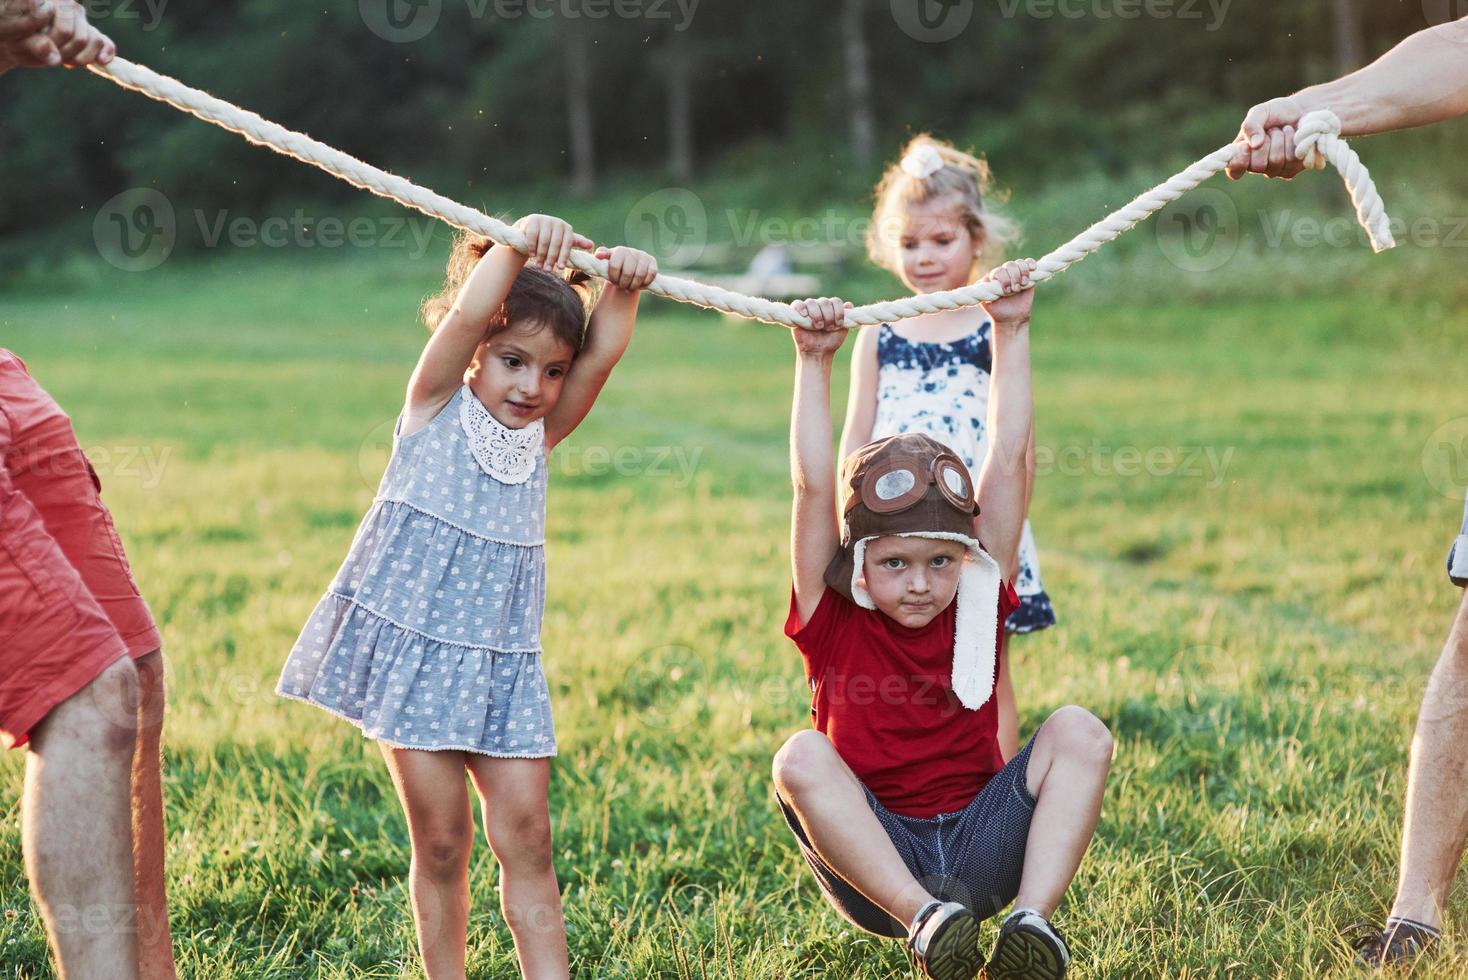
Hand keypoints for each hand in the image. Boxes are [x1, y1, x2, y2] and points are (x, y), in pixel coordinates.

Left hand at [0, 0, 114, 72]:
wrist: (22, 40)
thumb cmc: (18, 39)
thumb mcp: (21, 42)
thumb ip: (36, 46)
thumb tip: (53, 55)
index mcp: (52, 3)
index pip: (65, 31)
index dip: (57, 47)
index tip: (44, 52)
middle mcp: (69, 6)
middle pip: (81, 38)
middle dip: (68, 54)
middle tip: (54, 58)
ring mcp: (82, 19)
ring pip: (94, 42)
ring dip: (81, 58)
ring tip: (66, 60)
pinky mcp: (91, 33)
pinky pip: (105, 42)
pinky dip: (106, 52)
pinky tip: (101, 60)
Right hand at [513, 214, 592, 272]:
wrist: (530, 228)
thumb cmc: (551, 237)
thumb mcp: (564, 240)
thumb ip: (576, 243)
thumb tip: (591, 245)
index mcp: (567, 228)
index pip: (568, 244)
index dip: (564, 256)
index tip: (560, 268)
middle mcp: (558, 222)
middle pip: (556, 243)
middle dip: (552, 258)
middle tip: (548, 270)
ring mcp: (545, 220)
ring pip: (544, 241)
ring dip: (541, 255)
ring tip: (539, 265)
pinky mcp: (533, 220)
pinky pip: (533, 236)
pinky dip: (532, 247)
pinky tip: (532, 255)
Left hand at [597, 245, 657, 291]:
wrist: (629, 268)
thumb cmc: (615, 267)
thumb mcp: (605, 263)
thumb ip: (601, 257)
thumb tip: (598, 255)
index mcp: (619, 251)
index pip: (615, 266)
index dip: (613, 278)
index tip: (613, 281)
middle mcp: (632, 251)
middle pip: (628, 273)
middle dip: (624, 283)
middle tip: (622, 286)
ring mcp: (643, 256)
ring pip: (640, 275)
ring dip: (634, 285)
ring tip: (629, 287)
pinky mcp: (653, 262)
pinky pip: (651, 274)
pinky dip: (645, 283)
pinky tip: (640, 285)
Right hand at [790, 296, 849, 356]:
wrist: (818, 353)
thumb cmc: (830, 342)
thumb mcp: (842, 331)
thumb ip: (846, 318)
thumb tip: (849, 304)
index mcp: (831, 309)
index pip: (835, 301)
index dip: (838, 311)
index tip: (839, 324)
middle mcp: (819, 306)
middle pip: (824, 301)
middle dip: (828, 315)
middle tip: (828, 328)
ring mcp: (808, 309)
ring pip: (811, 302)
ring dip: (816, 314)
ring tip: (818, 326)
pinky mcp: (796, 314)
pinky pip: (797, 304)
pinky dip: (801, 307)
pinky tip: (805, 314)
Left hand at [978, 259, 1036, 325]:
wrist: (1011, 318)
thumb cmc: (997, 311)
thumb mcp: (986, 303)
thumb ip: (982, 293)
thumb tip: (978, 284)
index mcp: (993, 278)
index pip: (998, 271)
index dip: (1004, 279)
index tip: (1006, 291)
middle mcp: (1004, 273)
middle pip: (1010, 265)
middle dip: (1014, 277)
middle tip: (1015, 290)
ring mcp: (1015, 273)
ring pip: (1019, 263)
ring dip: (1023, 272)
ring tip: (1023, 284)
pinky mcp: (1027, 275)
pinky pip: (1029, 263)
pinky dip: (1031, 263)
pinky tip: (1033, 268)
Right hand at [1225, 96, 1324, 179]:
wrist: (1303, 111)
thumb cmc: (1277, 111)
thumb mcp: (1260, 112)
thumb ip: (1251, 125)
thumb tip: (1254, 145)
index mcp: (1242, 153)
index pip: (1234, 171)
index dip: (1238, 162)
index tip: (1245, 147)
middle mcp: (1256, 165)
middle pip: (1257, 166)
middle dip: (1266, 143)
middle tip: (1271, 130)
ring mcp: (1274, 170)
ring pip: (1275, 161)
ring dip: (1280, 140)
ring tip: (1282, 131)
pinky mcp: (1290, 170)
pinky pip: (1291, 161)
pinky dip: (1292, 143)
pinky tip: (1293, 137)